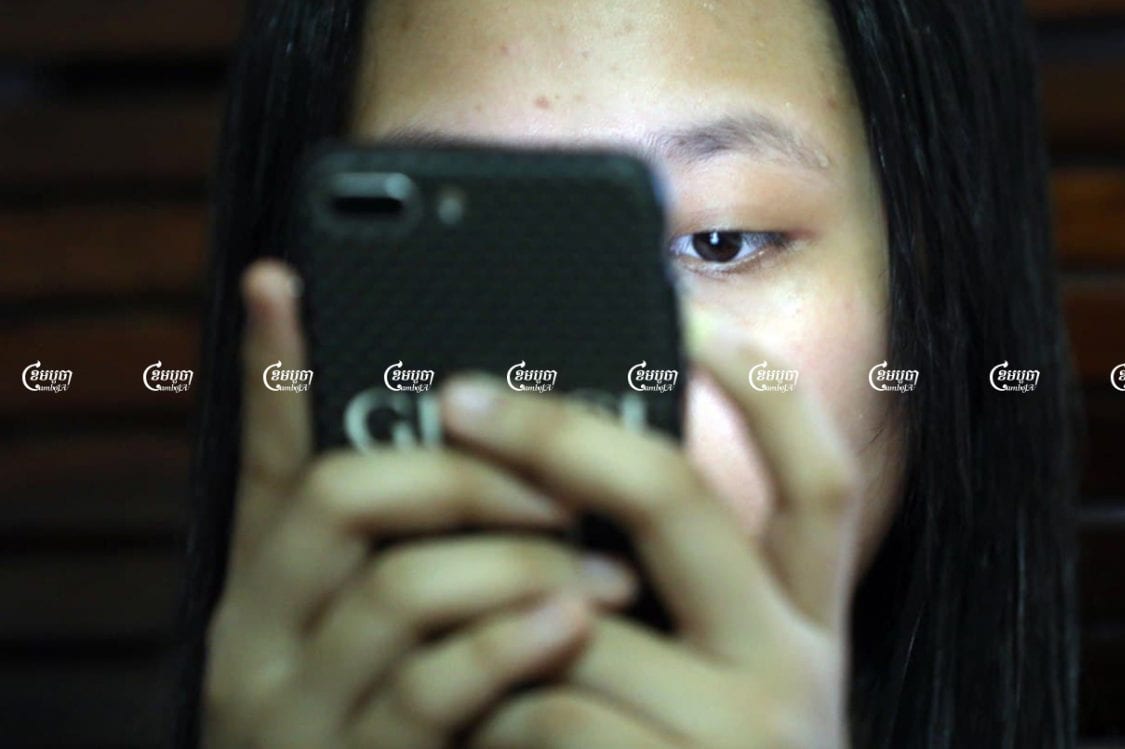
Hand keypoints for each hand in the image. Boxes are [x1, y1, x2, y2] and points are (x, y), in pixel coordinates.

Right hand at [202, 260, 639, 748]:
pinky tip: (572, 621)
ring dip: (514, 562)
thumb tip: (488, 439)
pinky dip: (510, 644)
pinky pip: (432, 688)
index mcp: (270, 590)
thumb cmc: (413, 730)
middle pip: (347, 502)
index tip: (283, 281)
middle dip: (469, 475)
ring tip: (604, 569)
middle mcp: (263, 641)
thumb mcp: (396, 631)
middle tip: (560, 475)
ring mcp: (301, 712)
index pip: (263, 457)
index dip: (272, 369)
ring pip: (400, 589)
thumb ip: (422, 543)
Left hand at [437, 311, 862, 748]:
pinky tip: (478, 744)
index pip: (819, 481)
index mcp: (807, 630)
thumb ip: (679, 611)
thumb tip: (569, 496)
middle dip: (556, 433)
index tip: (690, 317)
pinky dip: (488, 720)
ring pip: (575, 618)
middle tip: (463, 399)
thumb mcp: (715, 694)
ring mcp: (743, 732)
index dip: (763, 387)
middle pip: (678, 498)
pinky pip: (544, 709)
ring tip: (454, 661)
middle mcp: (796, 671)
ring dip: (492, 626)